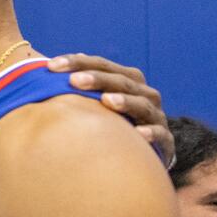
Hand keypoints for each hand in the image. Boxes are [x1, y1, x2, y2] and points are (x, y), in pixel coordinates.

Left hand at [47, 54, 173, 163]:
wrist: (147, 153)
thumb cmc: (115, 123)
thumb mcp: (98, 103)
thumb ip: (80, 85)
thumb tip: (52, 65)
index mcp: (127, 81)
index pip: (102, 66)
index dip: (78, 62)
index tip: (51, 66)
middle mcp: (144, 95)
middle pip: (122, 81)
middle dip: (97, 79)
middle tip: (74, 80)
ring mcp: (156, 117)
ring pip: (142, 105)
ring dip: (125, 102)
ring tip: (106, 101)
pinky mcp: (165, 142)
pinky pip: (160, 135)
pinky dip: (150, 133)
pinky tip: (138, 134)